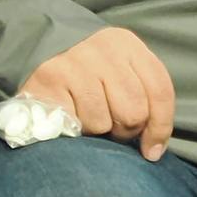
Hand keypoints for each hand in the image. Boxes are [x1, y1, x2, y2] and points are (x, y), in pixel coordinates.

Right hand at [18, 27, 176, 158]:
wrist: (36, 44)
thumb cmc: (88, 69)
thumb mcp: (120, 70)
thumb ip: (144, 98)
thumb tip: (152, 150)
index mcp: (128, 45)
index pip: (160, 91)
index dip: (160, 128)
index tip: (151, 152)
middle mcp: (104, 50)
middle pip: (134, 112)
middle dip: (124, 131)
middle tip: (110, 128)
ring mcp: (76, 63)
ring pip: (102, 123)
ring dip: (95, 130)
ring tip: (85, 118)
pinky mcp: (49, 79)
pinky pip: (73, 124)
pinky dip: (72, 130)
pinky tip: (67, 117)